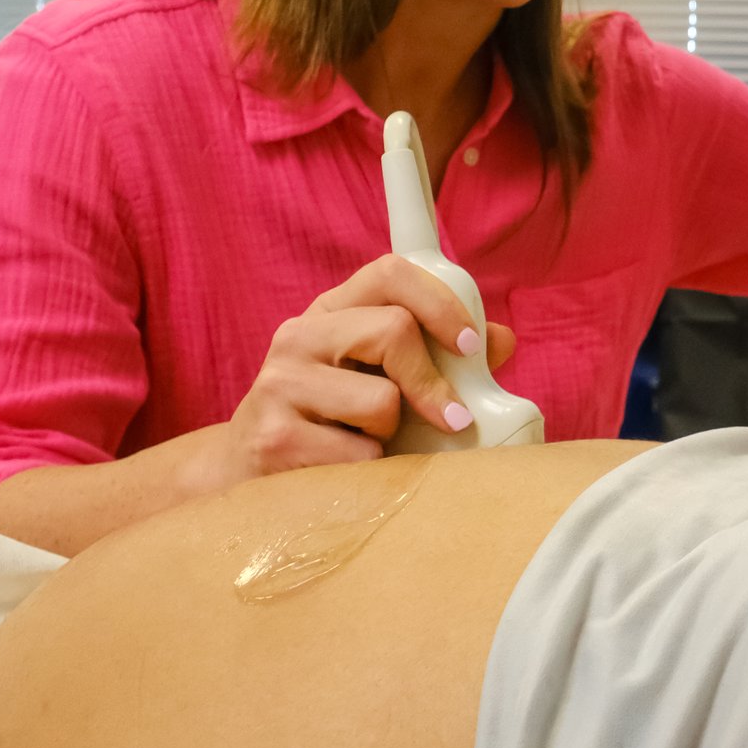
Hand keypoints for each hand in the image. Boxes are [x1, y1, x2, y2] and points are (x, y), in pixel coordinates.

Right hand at [206, 255, 519, 485]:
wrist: (244, 474)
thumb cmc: (330, 423)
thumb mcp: (378, 378)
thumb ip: (439, 358)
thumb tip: (502, 341)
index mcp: (331, 313)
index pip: (391, 273)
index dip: (441, 302)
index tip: (469, 345)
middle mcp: (299, 336)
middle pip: (392, 330)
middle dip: (431, 381)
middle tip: (451, 417)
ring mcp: (279, 385)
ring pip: (381, 401)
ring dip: (392, 434)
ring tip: (367, 442)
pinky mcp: (274, 438)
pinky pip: (362, 455)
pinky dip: (372, 471)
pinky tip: (343, 471)